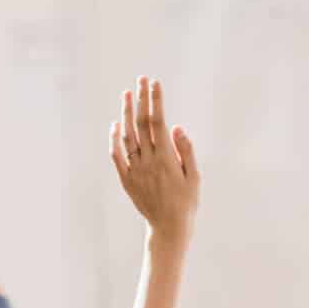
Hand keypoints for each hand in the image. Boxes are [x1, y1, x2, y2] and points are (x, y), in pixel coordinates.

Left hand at [110, 76, 198, 240]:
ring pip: (127, 136)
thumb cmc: (186, 203)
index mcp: (166, 158)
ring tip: (127, 95)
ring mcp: (135, 170)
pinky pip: (116, 156)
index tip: (155, 83)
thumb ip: (186, 151)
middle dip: (142, 99)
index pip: (158, 122)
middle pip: (142, 124)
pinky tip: (115, 125)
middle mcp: (148, 161)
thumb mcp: (194, 177)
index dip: (155, 101)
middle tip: (141, 80)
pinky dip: (114, 139)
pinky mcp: (127, 179)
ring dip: (126, 113)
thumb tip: (176, 127)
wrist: (168, 228)